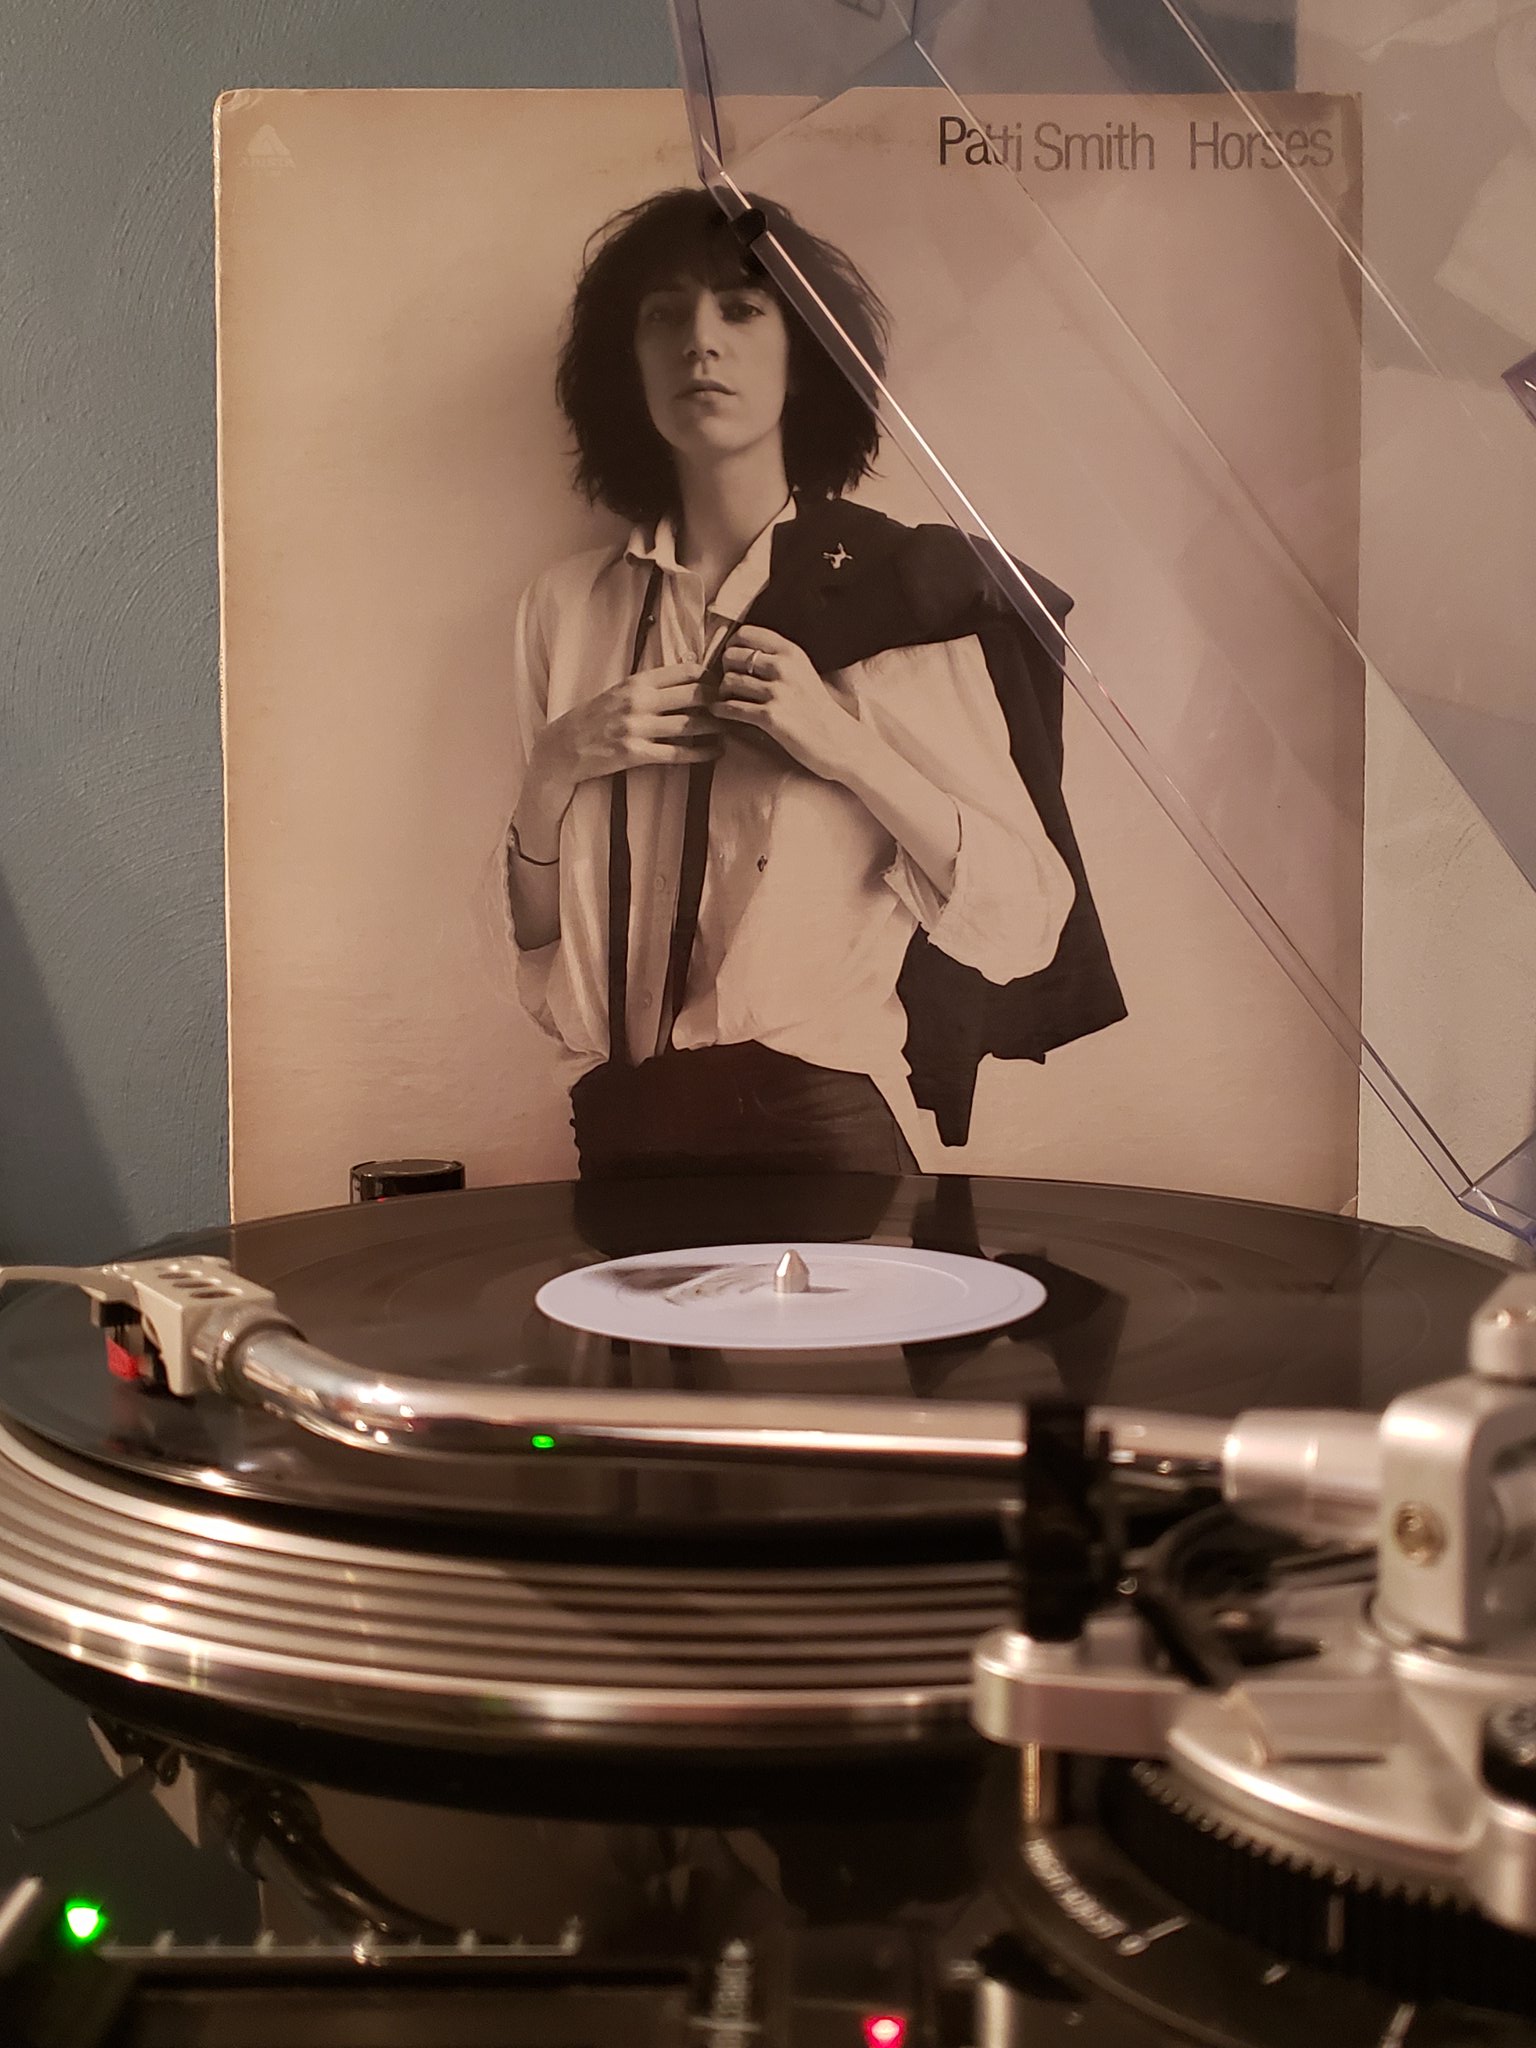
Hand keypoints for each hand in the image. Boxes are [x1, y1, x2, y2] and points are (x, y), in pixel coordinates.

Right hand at [512, 664, 720, 861]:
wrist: (563, 748)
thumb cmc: (594, 719)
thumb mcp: (619, 692)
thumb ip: (649, 686)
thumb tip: (687, 677)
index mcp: (635, 682)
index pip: (684, 671)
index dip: (710, 676)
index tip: (725, 682)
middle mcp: (637, 701)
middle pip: (693, 695)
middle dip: (719, 700)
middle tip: (735, 706)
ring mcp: (636, 728)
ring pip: (689, 724)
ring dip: (716, 728)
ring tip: (732, 730)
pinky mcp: (634, 754)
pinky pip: (676, 753)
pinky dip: (700, 753)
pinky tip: (715, 752)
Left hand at [717, 627, 862, 782]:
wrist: (840, 742)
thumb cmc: (818, 709)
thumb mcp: (803, 672)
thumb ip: (777, 659)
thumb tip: (739, 652)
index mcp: (791, 652)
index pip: (745, 634)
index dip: (731, 646)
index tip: (731, 660)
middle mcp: (784, 667)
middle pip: (732, 656)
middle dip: (724, 669)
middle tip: (729, 683)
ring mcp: (778, 692)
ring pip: (729, 681)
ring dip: (722, 692)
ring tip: (727, 699)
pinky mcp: (771, 717)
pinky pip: (732, 708)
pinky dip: (721, 710)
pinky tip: (721, 712)